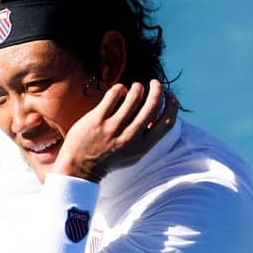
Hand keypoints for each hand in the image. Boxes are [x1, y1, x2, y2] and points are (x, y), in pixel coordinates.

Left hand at [52, 81, 178, 182]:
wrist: (80, 169)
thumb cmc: (110, 158)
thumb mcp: (134, 154)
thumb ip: (147, 136)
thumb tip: (161, 111)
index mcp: (142, 147)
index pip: (167, 122)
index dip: (172, 104)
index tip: (169, 95)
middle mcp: (130, 138)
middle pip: (153, 104)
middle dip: (157, 89)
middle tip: (155, 83)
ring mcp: (113, 128)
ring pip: (135, 95)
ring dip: (138, 87)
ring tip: (136, 88)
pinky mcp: (98, 118)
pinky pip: (115, 92)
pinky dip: (120, 88)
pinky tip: (118, 93)